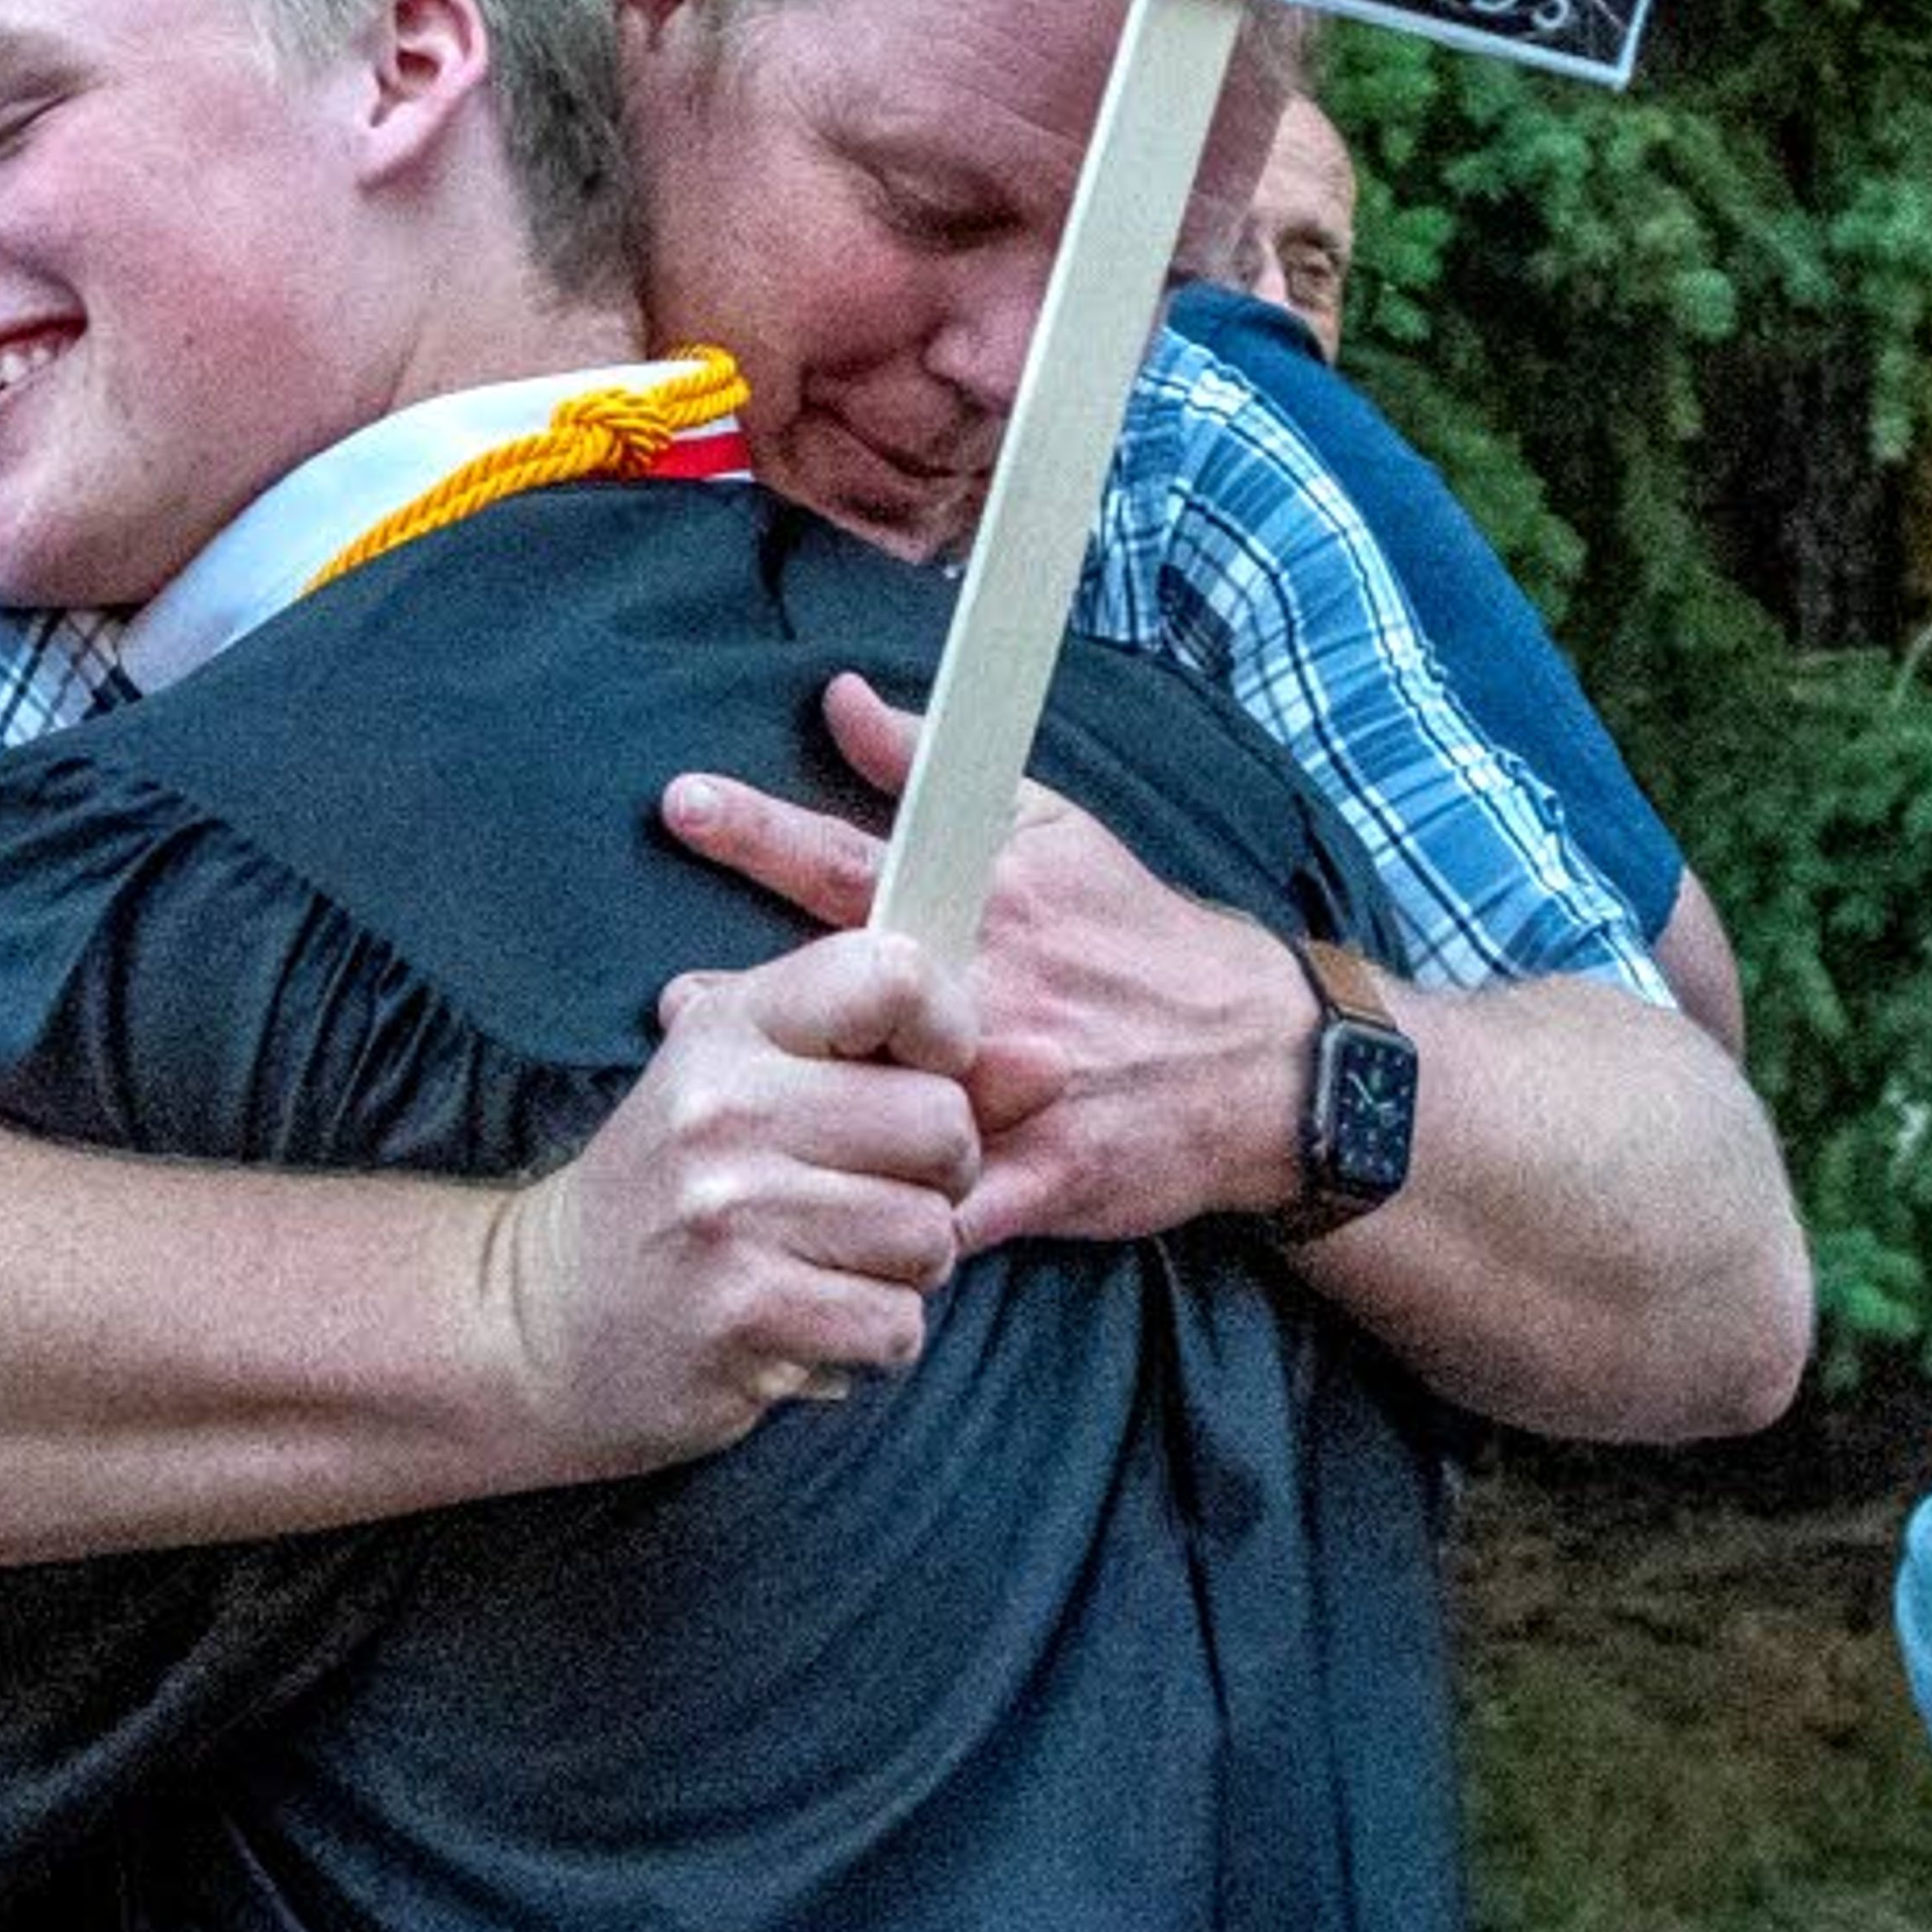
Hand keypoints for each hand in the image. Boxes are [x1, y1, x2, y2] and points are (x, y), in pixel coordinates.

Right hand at [479, 929, 983, 1472]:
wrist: (545, 1316)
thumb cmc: (681, 1191)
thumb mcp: (771, 1092)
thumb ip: (915, 1068)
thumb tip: (1054, 1061)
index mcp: (735, 1024)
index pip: (893, 973)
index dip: (949, 1028)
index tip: (931, 1072)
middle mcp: (728, 1103)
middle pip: (941, 1123)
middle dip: (937, 1178)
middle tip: (871, 1195)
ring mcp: (730, 1209)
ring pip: (929, 1236)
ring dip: (904, 1268)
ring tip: (829, 1261)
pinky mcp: (741, 1311)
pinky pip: (895, 1325)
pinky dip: (873, 1337)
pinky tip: (810, 1319)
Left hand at [664, 674, 1313, 1249]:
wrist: (1258, 1062)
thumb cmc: (1138, 933)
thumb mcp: (1053, 826)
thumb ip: (933, 766)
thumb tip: (840, 698)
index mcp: (988, 905)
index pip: (854, 858)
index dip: (761, 829)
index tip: (681, 804)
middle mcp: (993, 997)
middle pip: (845, 1001)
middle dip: (746, 1003)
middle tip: (673, 1009)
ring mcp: (1013, 1097)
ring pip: (878, 1120)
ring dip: (794, 1123)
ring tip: (721, 1123)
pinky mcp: (1037, 1183)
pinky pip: (935, 1218)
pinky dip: (874, 1226)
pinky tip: (808, 1233)